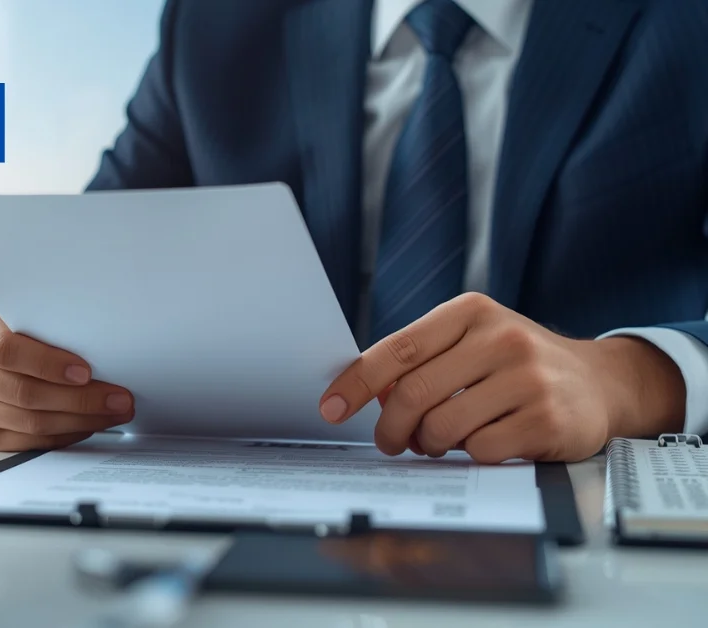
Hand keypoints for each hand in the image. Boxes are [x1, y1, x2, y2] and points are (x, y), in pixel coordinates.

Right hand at [0, 307, 134, 450]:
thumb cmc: (24, 328)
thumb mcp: (31, 315)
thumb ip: (52, 326)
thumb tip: (105, 348)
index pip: (6, 350)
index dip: (48, 364)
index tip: (86, 371)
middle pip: (23, 393)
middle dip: (79, 399)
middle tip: (119, 397)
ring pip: (31, 422)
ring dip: (81, 419)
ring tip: (116, 411)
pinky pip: (32, 442)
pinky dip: (68, 434)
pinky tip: (92, 423)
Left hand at [319, 293, 685, 462]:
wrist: (599, 382)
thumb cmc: (515, 364)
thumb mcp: (471, 342)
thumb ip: (421, 361)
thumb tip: (361, 394)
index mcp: (471, 312)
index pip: (398, 348)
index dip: (356, 382)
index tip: (330, 408)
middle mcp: (502, 338)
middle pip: (414, 394)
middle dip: (390, 428)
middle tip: (391, 442)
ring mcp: (528, 378)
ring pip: (443, 427)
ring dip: (430, 444)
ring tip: (439, 441)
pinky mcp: (548, 418)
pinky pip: (480, 450)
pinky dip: (470, 455)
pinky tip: (483, 443)